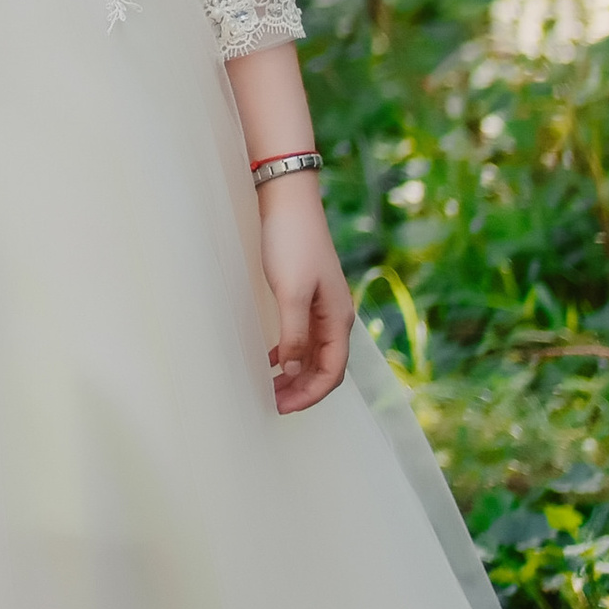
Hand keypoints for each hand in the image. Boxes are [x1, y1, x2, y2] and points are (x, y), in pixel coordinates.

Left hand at [261, 174, 352, 412]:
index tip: (282, 408)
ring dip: (296, 374)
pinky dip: (291, 352)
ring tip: (271, 387)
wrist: (288, 201)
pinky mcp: (307, 294)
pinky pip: (305, 336)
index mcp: (338, 318)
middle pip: (326, 366)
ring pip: (315, 353)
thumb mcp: (290, 293)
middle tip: (273, 403)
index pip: (332, 371)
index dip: (310, 395)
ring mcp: (322, 305)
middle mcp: (336, 315)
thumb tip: (294, 370)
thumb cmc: (290, 243)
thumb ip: (294, 335)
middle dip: (303, 389)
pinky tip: (272, 358)